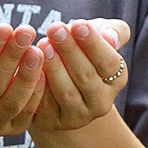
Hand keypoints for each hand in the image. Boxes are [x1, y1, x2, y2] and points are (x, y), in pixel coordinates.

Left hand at [28, 19, 136, 136]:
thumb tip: (110, 37)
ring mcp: (78, 116)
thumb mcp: (100, 36)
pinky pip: (45, 105)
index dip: (93, 44)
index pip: (108, 63)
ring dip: (54, 67)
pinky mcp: (53, 122)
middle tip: (54, 29)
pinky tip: (30, 65)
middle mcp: (101, 103)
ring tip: (42, 44)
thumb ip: (113, 32)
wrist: (60, 81)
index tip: (77, 24)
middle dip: (69, 50)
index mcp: (116, 80)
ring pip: (66, 93)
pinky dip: (39, 85)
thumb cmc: (82, 50)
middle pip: (86, 76)